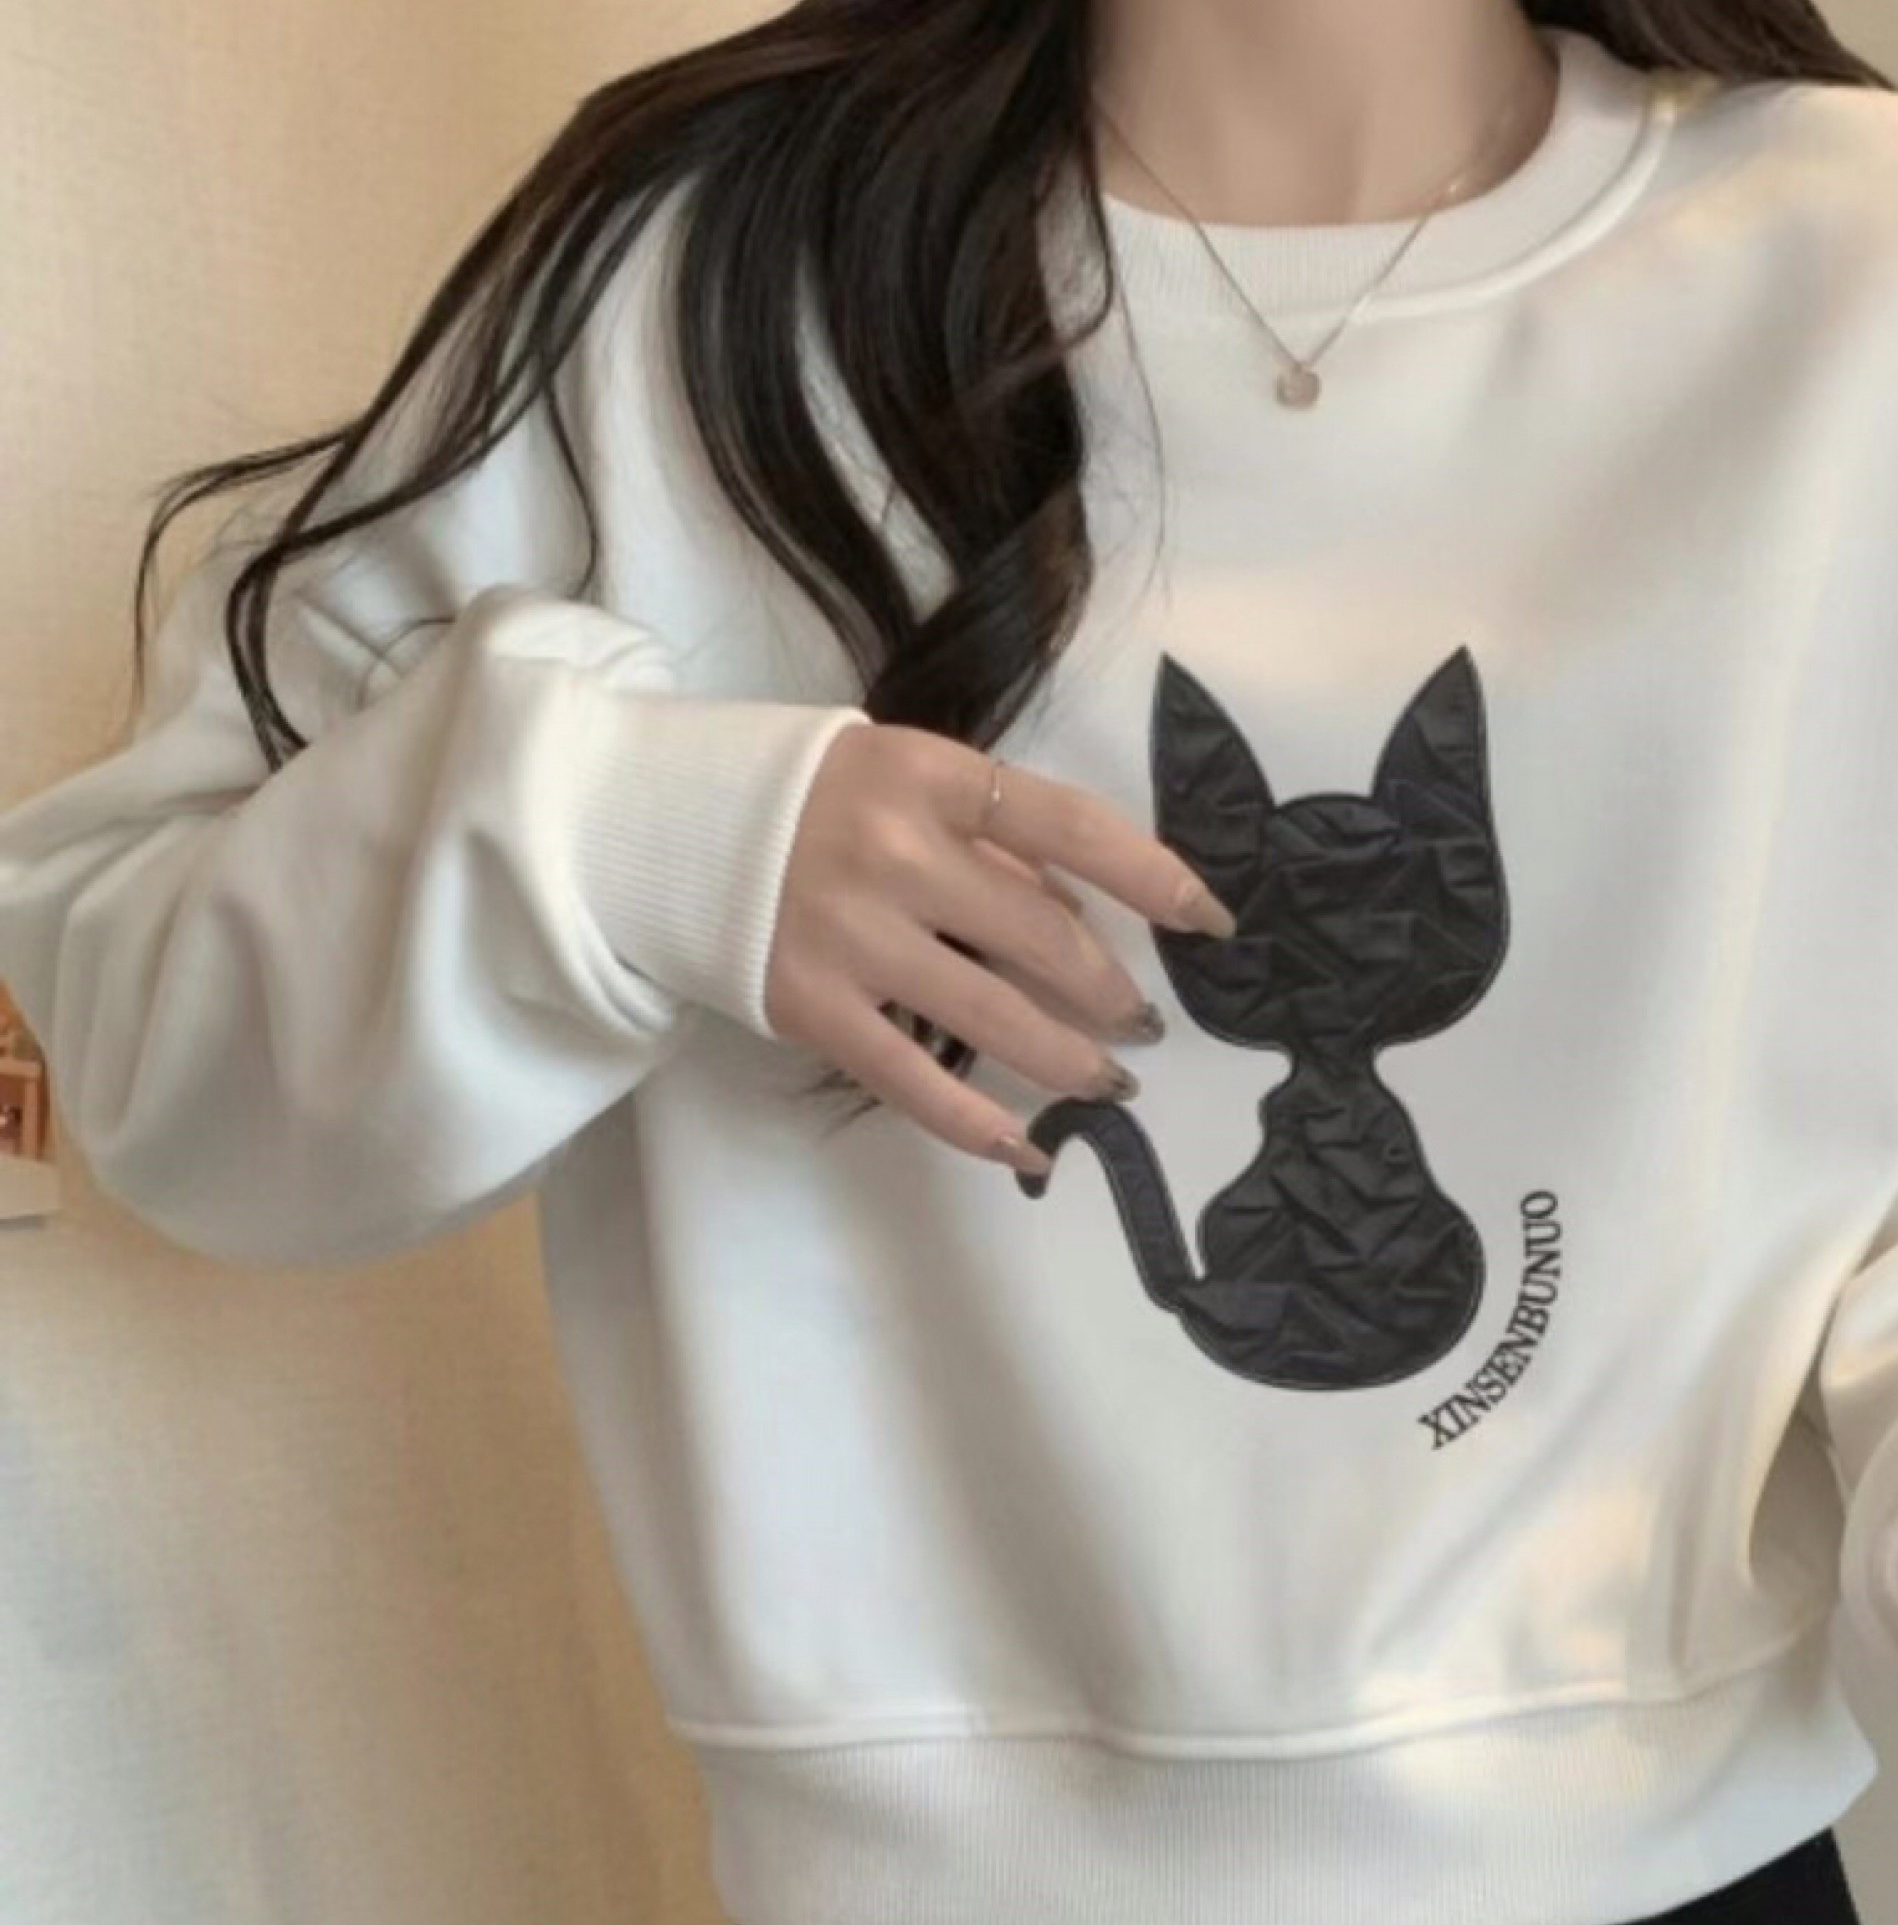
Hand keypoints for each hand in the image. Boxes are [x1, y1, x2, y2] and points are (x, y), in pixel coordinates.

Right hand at [758, 723, 1235, 1174]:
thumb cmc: (813, 801)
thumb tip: (1084, 913)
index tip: (1210, 921)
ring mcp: (850, 936)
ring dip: (1069, 1060)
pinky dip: (980, 1125)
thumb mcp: (907, 781)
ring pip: (995, 1017)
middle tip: (1142, 1023)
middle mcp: (893, 853)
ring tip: (1109, 1080)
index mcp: (929, 777)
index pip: (1071, 825)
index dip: (1153, 876)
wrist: (660, 826)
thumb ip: (992, 839)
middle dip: (1111, 991)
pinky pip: (916, 1082)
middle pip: (1043, 937)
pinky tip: (1029, 1147)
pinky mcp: (812, 1008)